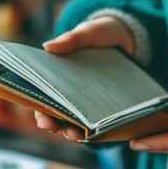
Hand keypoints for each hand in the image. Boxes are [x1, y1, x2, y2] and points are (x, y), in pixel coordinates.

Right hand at [34, 16, 133, 140]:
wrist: (125, 35)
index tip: (45, 121)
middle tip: (69, 133)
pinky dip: (97, 125)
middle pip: (59, 114)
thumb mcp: (87, 33)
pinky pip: (99, 116)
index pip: (43, 98)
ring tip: (82, 135)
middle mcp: (70, 90)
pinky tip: (101, 131)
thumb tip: (47, 47)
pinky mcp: (105, 100)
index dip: (41, 112)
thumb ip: (71, 39)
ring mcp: (88, 97)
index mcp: (57, 76)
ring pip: (77, 120)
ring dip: (77, 131)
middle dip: (60, 126)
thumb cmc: (100, 32)